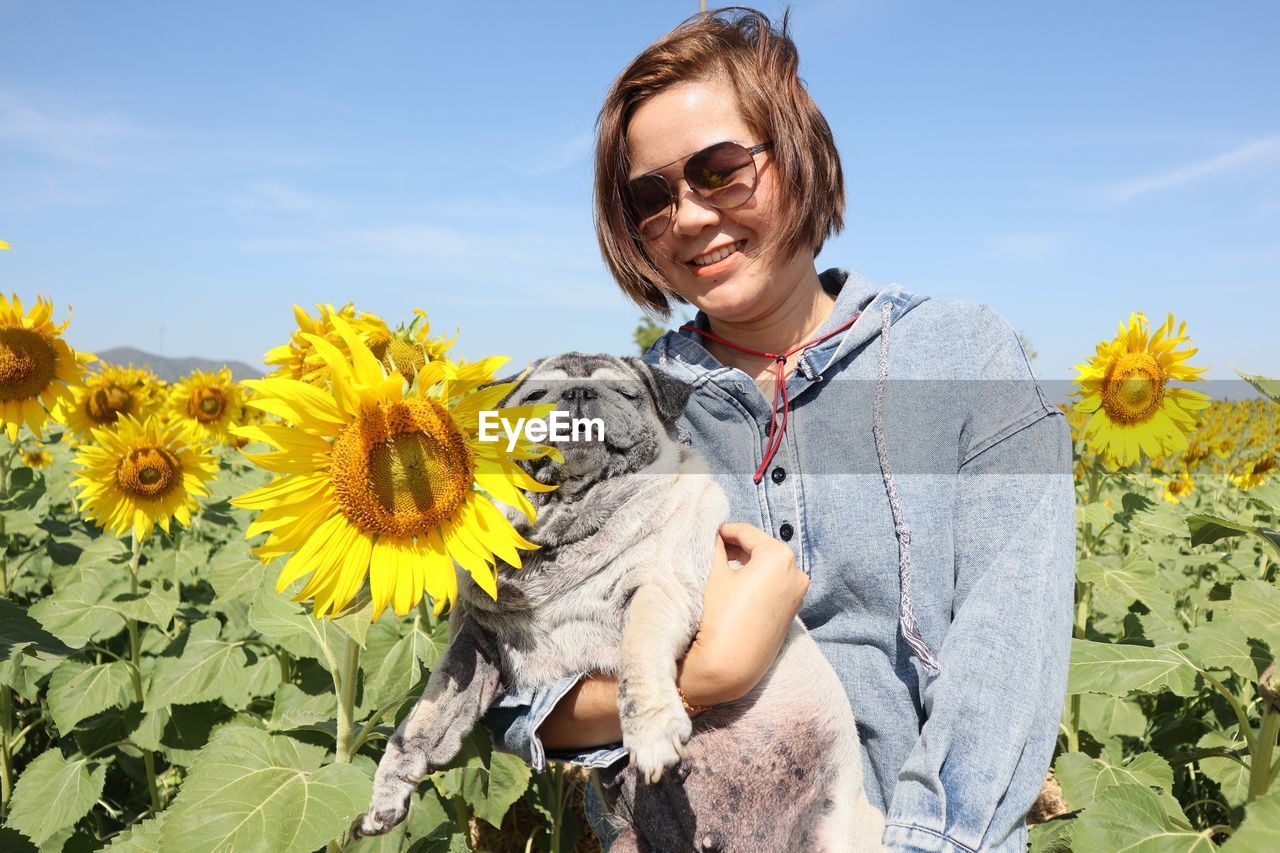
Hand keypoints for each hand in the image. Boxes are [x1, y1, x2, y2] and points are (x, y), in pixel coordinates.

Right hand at [681, 522, 808, 704]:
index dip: (723, 530)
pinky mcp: (792, 612)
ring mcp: (797, 594)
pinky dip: (756, 580)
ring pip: (767, 567)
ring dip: (745, 564)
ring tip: (719, 565)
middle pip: (760, 549)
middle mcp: (796, 573)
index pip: (746, 533)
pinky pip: (773, 585)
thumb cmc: (720, 616)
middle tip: (710, 548)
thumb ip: (714, 546)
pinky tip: (734, 585)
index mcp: (780, 557)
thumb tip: (713, 535)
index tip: (707, 531)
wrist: (729, 666)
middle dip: (736, 547)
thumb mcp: (713, 574)